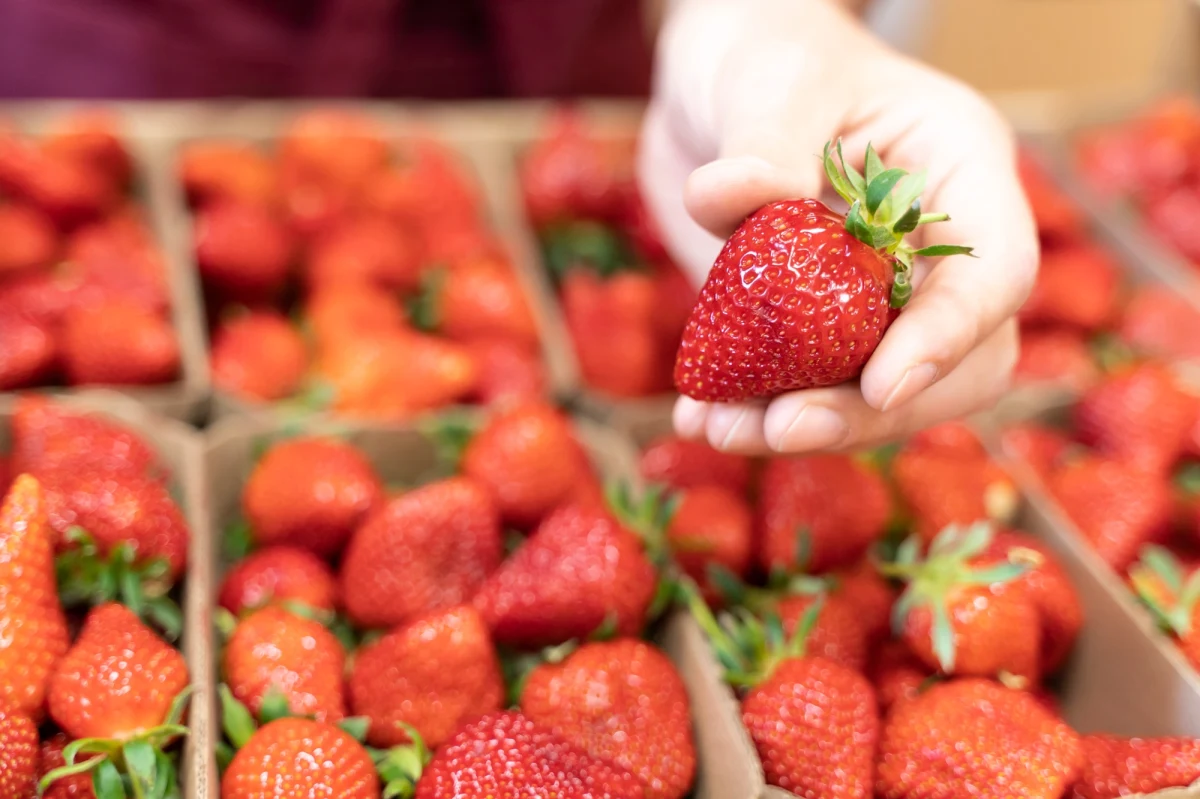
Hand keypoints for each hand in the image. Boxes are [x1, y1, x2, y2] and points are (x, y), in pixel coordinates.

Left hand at [640, 0, 1036, 453]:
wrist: (717, 85)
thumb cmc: (769, 53)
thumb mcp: (773, 76)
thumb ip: (764, 137)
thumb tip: (732, 196)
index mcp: (958, 177)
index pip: (990, 275)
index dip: (947, 339)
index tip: (880, 384)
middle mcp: (929, 251)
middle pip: (950, 365)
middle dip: (869, 411)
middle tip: (782, 427)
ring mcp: (871, 298)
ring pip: (873, 394)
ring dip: (804, 427)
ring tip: (720, 430)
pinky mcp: (808, 328)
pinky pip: (801, 388)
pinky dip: (753, 411)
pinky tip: (699, 417)